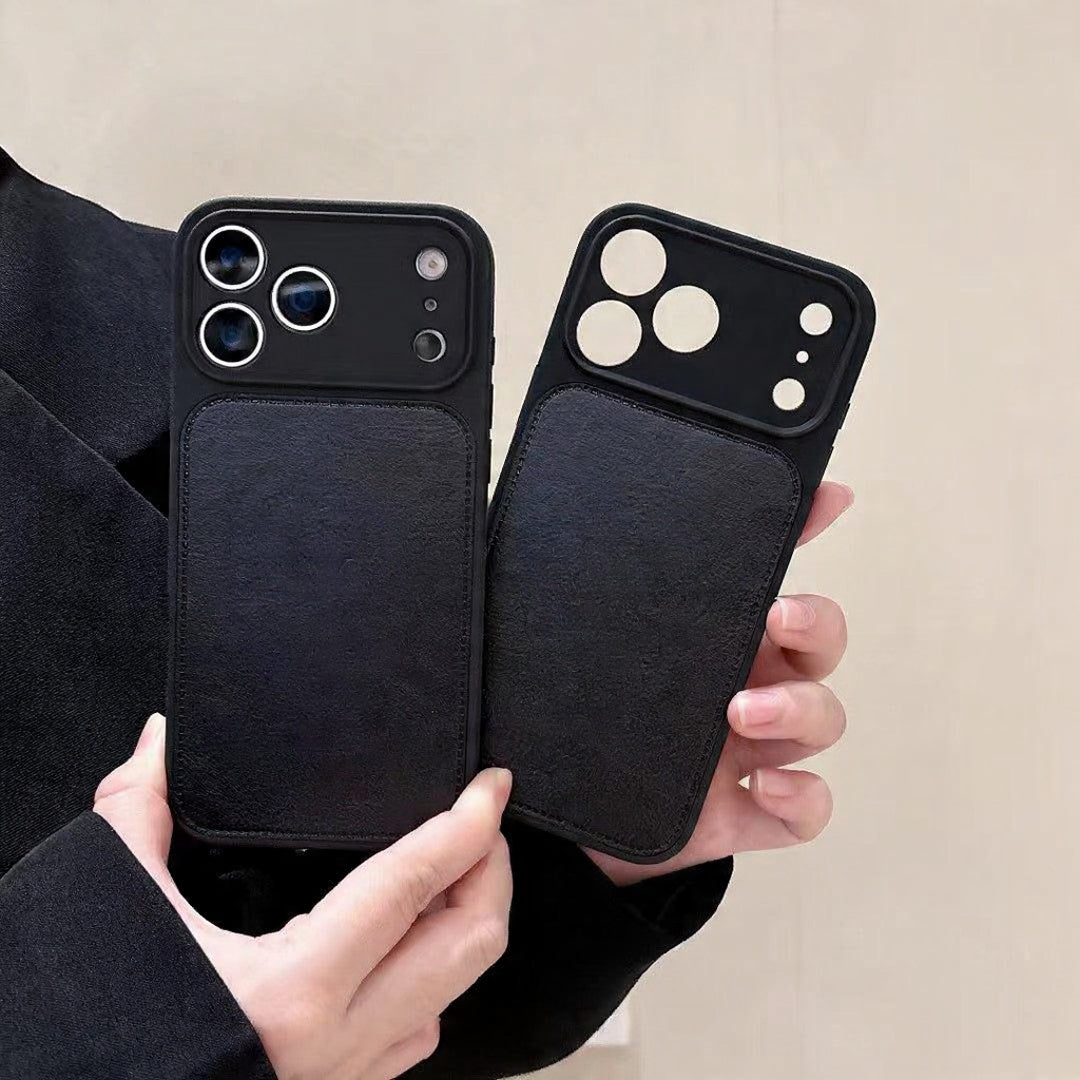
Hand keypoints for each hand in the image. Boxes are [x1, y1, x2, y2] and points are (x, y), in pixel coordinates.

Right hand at [94, 715, 512, 1079]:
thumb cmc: (107, 1033)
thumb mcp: (118, 910)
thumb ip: (140, 813)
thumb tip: (160, 740)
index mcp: (293, 990)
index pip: (411, 886)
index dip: (466, 825)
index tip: (490, 785)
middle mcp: (338, 1040)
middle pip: (469, 942)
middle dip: (493, 871)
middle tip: (482, 819)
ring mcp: (349, 1073)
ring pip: (457, 991)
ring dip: (471, 922)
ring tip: (459, 867)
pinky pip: (421, 1030)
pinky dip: (436, 974)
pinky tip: (415, 942)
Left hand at [587, 481, 853, 885]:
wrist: (556, 817)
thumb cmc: (573, 716)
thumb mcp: (567, 644)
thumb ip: (562, 596)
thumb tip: (536, 532)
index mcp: (708, 633)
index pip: (766, 573)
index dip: (805, 531)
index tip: (829, 497)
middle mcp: (744, 681)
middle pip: (819, 640)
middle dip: (815, 623)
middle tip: (777, 617)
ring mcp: (753, 748)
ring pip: (823, 717)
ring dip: (800, 708)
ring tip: (741, 713)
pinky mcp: (747, 812)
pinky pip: (807, 807)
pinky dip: (804, 796)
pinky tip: (765, 785)